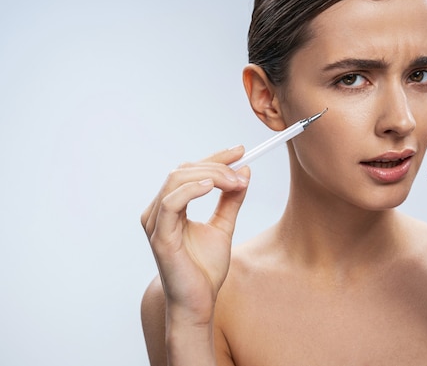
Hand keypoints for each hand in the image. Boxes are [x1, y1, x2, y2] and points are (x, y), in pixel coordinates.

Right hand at [141, 146, 249, 325]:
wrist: (200, 302)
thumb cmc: (205, 269)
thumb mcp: (224, 226)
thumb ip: (231, 200)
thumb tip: (244, 171)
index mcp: (170, 207)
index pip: (190, 171)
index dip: (215, 158)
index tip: (240, 151)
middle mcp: (158, 211)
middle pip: (183, 171)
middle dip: (216, 166)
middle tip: (242, 172)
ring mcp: (156, 223)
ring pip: (176, 180)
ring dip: (210, 175)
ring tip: (235, 182)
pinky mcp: (160, 236)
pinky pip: (171, 202)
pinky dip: (192, 189)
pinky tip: (213, 186)